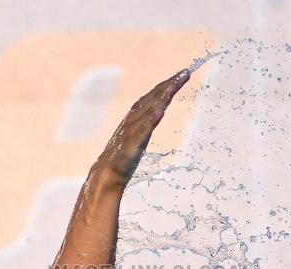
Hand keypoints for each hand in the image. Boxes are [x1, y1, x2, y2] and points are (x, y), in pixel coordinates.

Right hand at [96, 68, 191, 186]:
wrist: (106, 173)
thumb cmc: (123, 155)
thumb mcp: (138, 134)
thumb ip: (147, 121)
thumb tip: (160, 109)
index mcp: (134, 116)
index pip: (153, 95)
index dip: (167, 83)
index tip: (183, 73)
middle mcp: (132, 119)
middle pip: (153, 98)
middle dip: (169, 85)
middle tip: (184, 73)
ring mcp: (131, 131)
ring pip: (149, 111)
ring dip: (162, 97)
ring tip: (174, 86)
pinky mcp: (131, 145)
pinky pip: (143, 131)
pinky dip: (151, 121)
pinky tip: (161, 112)